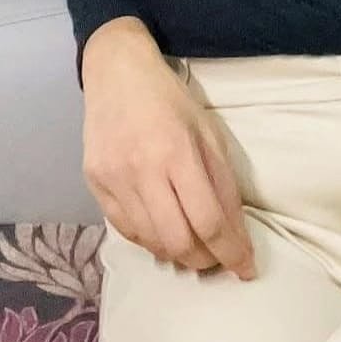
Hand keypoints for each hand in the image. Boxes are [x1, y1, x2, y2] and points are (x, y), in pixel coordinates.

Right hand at [82, 47, 257, 278]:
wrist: (117, 73)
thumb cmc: (169, 99)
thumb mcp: (208, 131)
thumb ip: (223, 183)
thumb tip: (236, 235)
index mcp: (177, 152)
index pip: (208, 220)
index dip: (231, 252)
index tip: (246, 269)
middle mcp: (142, 170)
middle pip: (178, 241)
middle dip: (204, 260)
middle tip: (216, 257)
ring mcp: (113, 180)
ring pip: (150, 242)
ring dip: (177, 253)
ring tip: (192, 245)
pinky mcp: (94, 184)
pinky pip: (125, 231)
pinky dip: (149, 240)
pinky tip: (162, 230)